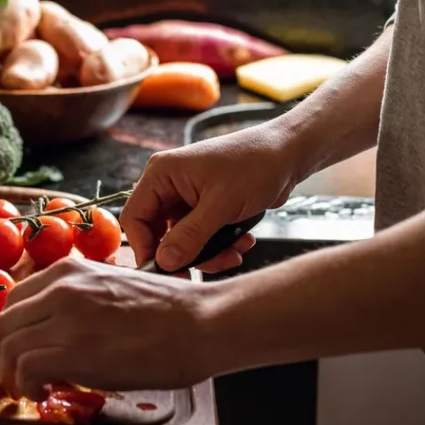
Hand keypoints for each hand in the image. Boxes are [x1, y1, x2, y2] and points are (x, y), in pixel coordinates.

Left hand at [0, 257, 217, 398]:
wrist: (201, 322)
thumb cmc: (170, 310)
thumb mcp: (113, 287)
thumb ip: (81, 299)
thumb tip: (61, 329)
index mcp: (69, 270)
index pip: (14, 300)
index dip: (10, 332)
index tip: (16, 351)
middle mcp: (61, 288)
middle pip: (4, 324)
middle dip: (1, 356)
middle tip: (12, 378)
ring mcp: (66, 318)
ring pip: (8, 347)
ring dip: (10, 375)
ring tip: (27, 391)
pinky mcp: (74, 350)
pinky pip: (25, 368)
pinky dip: (25, 386)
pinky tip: (43, 393)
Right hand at [122, 124, 301, 271]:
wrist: (289, 154)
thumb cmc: (255, 165)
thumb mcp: (221, 205)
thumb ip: (190, 236)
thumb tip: (164, 262)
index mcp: (162, 173)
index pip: (135, 217)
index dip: (145, 247)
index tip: (164, 270)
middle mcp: (170, 184)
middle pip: (159, 233)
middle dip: (185, 254)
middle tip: (206, 268)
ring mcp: (188, 196)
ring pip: (183, 239)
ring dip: (208, 252)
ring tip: (234, 252)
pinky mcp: (206, 206)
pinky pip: (201, 236)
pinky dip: (220, 245)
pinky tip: (242, 241)